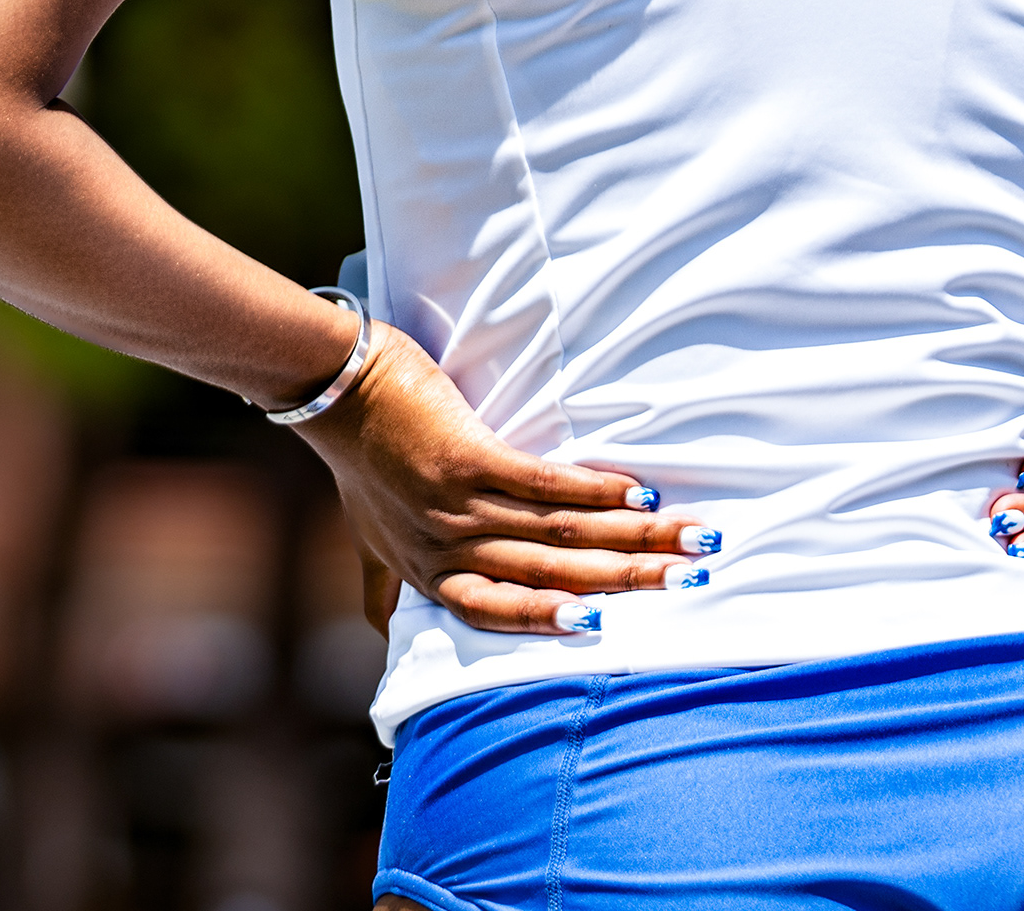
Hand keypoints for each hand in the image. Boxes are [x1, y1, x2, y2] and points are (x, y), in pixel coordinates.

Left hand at [299, 323, 713, 635]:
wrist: (335, 386)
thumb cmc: (356, 459)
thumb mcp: (366, 536)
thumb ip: (383, 587)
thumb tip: (385, 637)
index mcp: (430, 573)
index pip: (505, 613)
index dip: (560, 621)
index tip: (616, 629)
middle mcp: (448, 548)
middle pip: (552, 574)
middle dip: (627, 579)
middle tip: (689, 578)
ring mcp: (458, 505)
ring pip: (558, 534)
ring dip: (630, 536)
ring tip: (684, 536)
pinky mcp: (467, 457)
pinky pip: (542, 484)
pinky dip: (593, 491)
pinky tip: (636, 492)